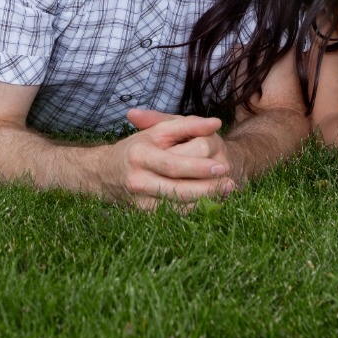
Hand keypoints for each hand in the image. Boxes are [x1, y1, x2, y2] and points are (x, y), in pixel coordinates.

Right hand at [95, 108, 234, 210]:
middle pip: (177, 189)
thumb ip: (187, 124)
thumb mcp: (158, 131)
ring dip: (204, 201)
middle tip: (230, 182)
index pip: (174, 165)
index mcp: (140, 155)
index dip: (199, 168)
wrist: (107, 172)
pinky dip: (193, 208)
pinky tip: (210, 200)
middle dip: (207, 188)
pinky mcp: (144, 214)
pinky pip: (174, 214)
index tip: (223, 166)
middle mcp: (137, 180)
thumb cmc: (138, 146)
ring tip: (225, 191)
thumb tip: (215, 123)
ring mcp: (140, 200)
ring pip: (178, 206)